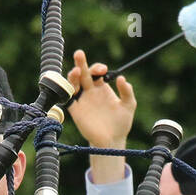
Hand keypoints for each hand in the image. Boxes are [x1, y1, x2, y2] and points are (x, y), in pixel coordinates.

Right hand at [68, 48, 135, 184]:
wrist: (112, 140)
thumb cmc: (121, 123)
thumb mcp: (128, 105)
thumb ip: (126, 92)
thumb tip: (121, 78)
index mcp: (102, 88)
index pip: (96, 72)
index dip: (97, 68)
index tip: (103, 70)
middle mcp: (90, 92)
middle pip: (82, 73)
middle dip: (80, 62)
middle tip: (79, 54)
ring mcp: (82, 100)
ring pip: (73, 83)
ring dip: (72, 76)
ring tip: (76, 72)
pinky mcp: (75, 110)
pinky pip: (68, 98)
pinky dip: (67, 91)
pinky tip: (71, 86)